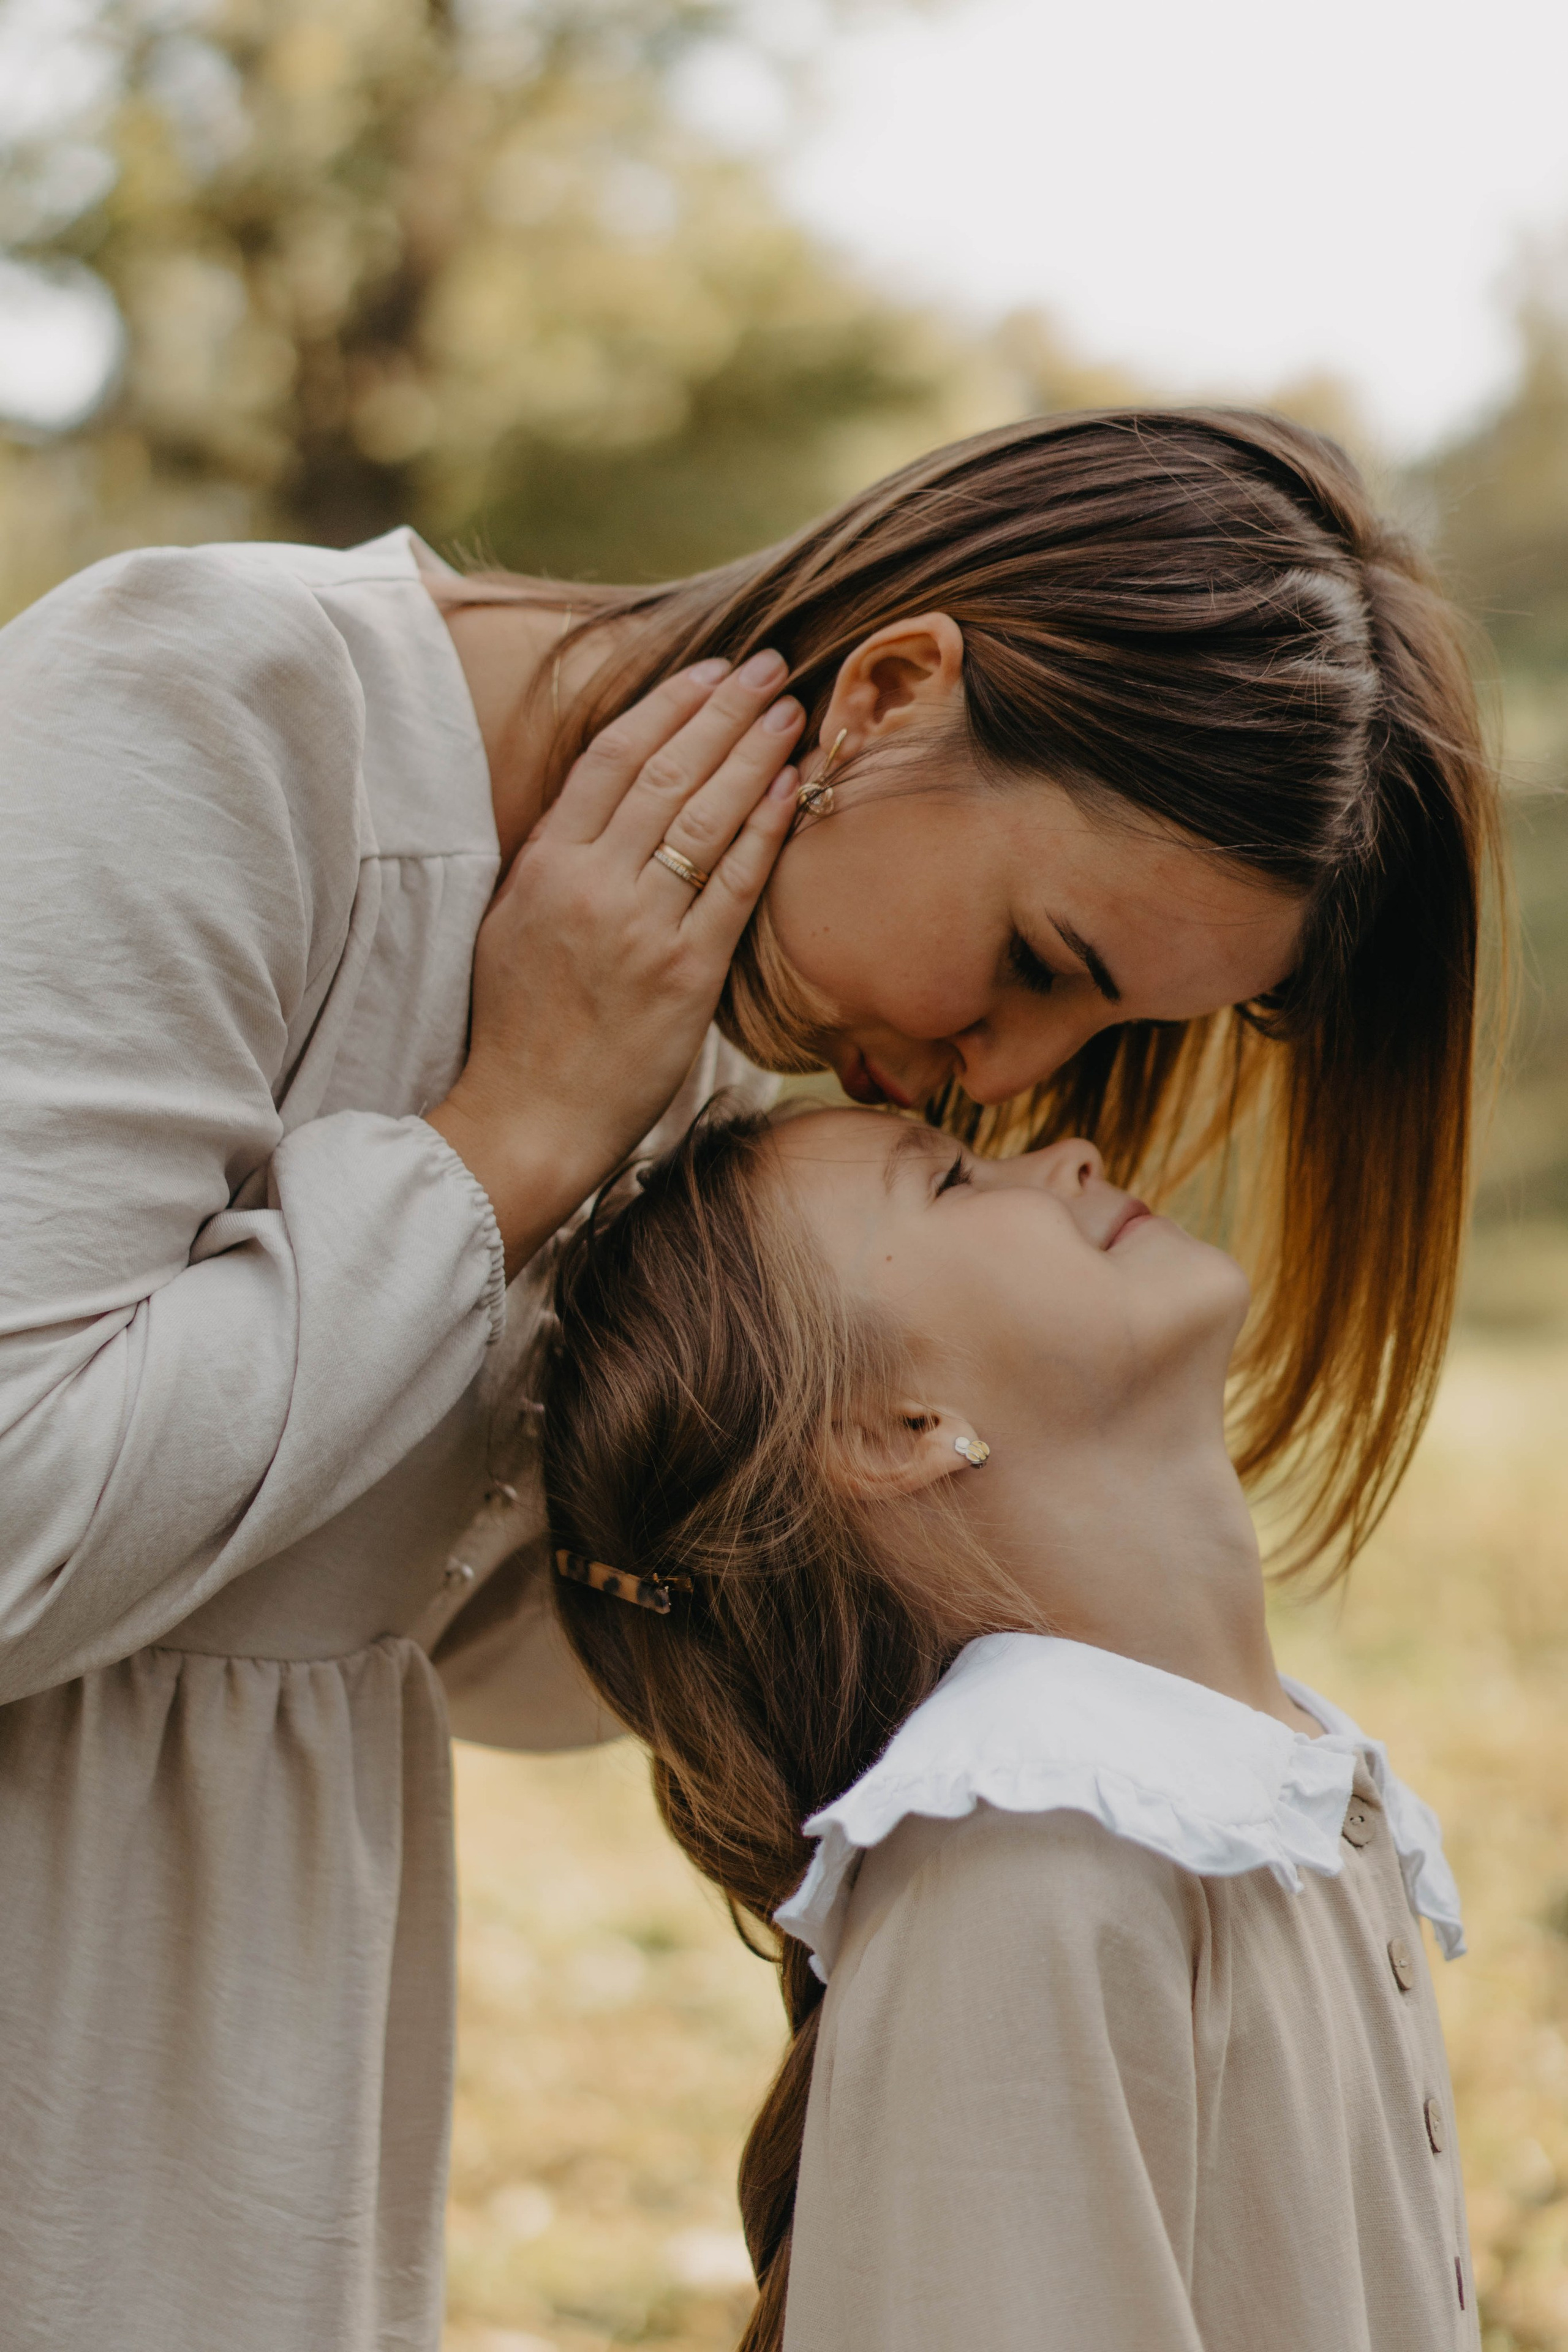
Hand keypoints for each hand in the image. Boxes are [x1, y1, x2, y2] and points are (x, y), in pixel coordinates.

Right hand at [427, 651, 803, 1276]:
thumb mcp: (513, 924)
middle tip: (768, 668)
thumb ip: (556, 860)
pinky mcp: (682, 974)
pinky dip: (764, 829)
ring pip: (705, 817)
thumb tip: (603, 802)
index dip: (667, 706)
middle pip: (667, 773)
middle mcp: (590, 885)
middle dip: (723, 711)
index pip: (612, 759)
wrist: (525, 1116)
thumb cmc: (518, 1027)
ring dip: (754, 754)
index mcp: (543, 865)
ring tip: (791, 711)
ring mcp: (638, 928)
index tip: (709, 671)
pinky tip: (792, 787)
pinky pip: (733, 885)